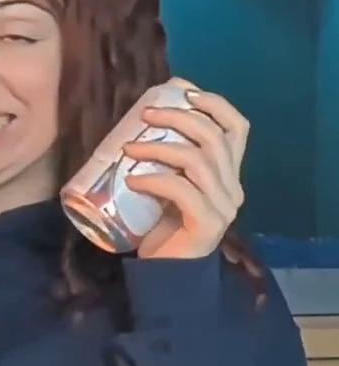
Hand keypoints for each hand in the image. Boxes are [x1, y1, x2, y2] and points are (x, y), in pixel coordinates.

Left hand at [121, 78, 249, 259]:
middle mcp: (233, 187)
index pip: (237, 127)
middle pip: (213, 137)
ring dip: (157, 149)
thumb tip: (144, 119)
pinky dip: (154, 180)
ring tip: (128, 150)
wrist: (168, 274)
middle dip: (177, 118)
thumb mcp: (169, 183)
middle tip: (144, 116)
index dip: (214, 103)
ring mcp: (223, 207)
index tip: (183, 91)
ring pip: (196, 161)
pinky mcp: (207, 225)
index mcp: (228, 172)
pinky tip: (134, 182)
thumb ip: (170, 158)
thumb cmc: (164, 224)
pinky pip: (182, 190)